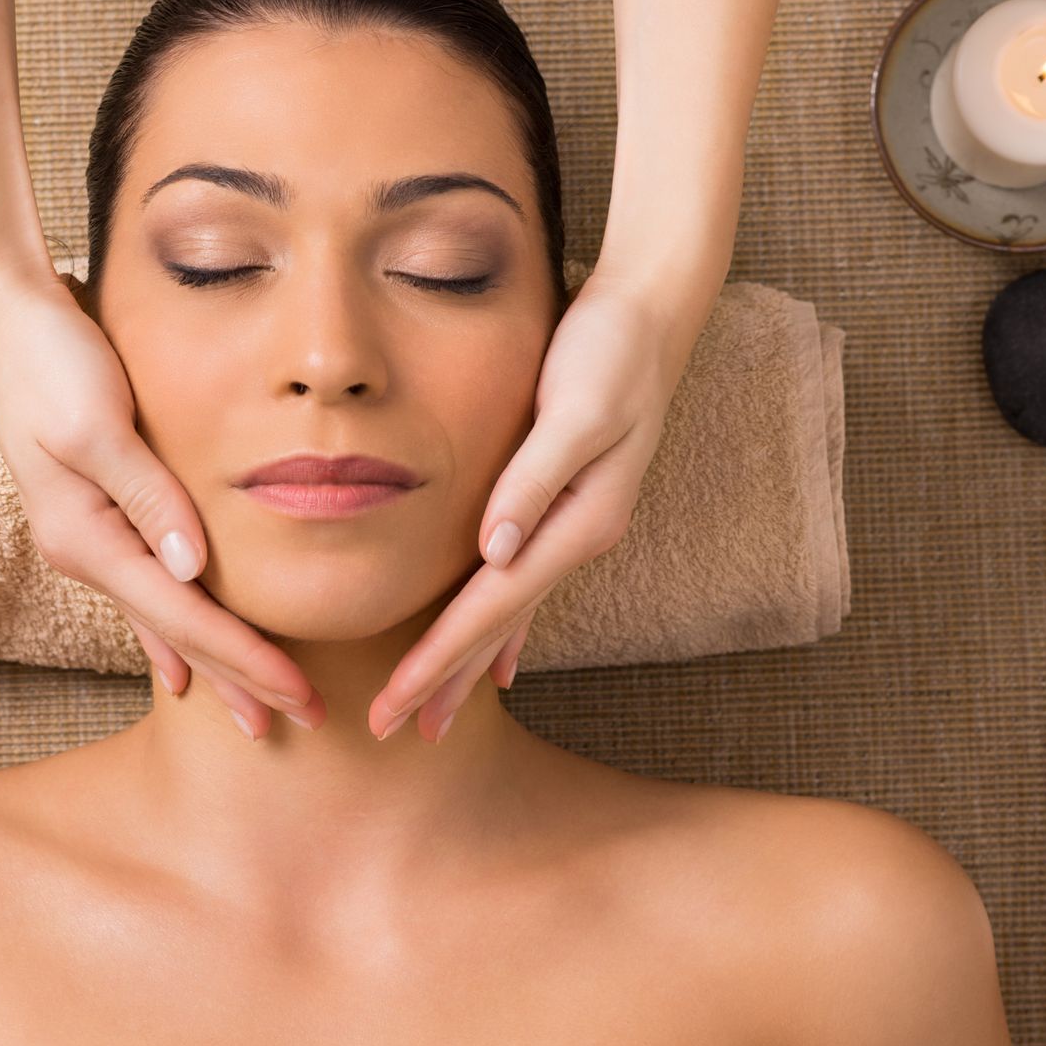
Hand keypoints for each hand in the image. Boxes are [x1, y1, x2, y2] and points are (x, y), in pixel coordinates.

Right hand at [0, 261, 324, 739]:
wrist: (1, 315)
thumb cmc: (49, 359)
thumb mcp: (97, 424)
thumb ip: (148, 496)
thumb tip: (193, 569)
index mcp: (86, 538)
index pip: (182, 618)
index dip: (243, 660)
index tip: (297, 696)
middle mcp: (85, 550)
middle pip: (176, 635)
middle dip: (237, 681)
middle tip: (299, 722)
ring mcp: (88, 536)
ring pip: (164, 619)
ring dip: (213, 664)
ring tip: (254, 710)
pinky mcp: (97, 514)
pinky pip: (147, 589)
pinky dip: (175, 631)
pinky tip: (182, 666)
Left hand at [367, 265, 702, 741]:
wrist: (652, 312)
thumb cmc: (611, 350)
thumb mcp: (578, 408)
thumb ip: (536, 479)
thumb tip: (495, 551)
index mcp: (580, 522)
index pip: (494, 607)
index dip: (443, 660)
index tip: (399, 706)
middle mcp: (580, 536)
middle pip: (499, 626)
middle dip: (446, 682)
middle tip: (394, 734)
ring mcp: (577, 527)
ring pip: (509, 612)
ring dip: (468, 665)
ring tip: (432, 715)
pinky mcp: (567, 507)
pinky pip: (525, 584)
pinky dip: (504, 627)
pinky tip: (495, 664)